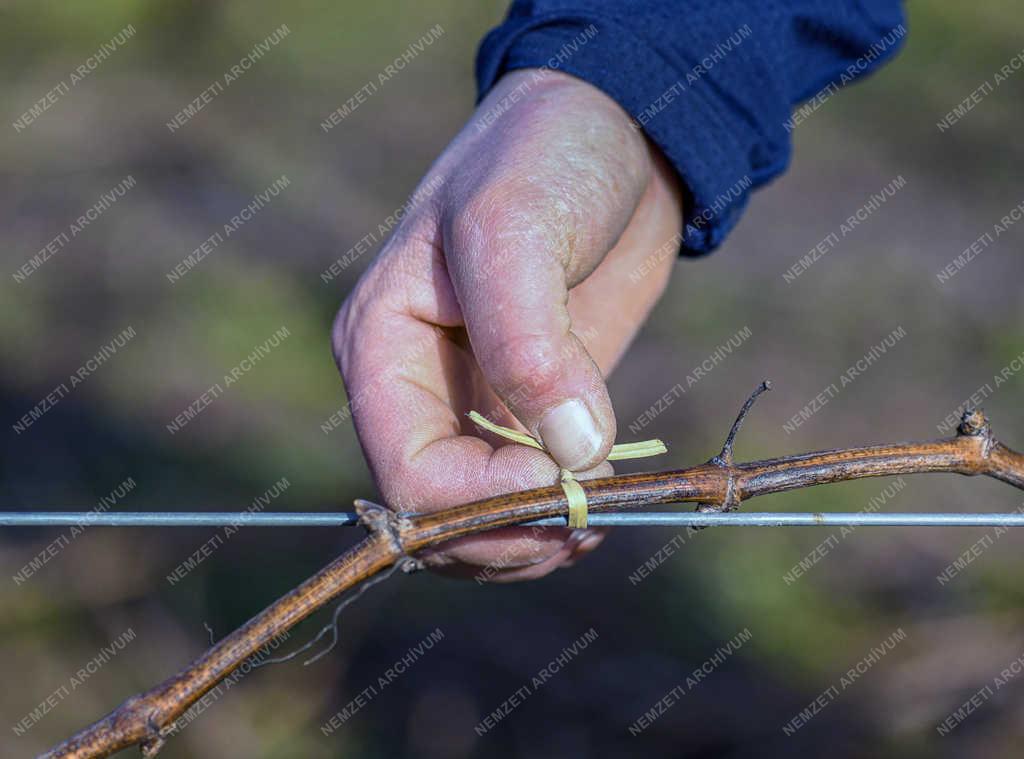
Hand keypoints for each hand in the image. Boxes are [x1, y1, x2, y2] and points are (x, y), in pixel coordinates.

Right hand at [332, 69, 682, 580]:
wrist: (611, 137)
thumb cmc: (544, 157)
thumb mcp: (515, 225)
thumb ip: (529, 340)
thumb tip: (569, 455)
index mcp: (381, 347)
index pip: (407, 473)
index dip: (479, 502)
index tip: (562, 482)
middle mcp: (414, 389)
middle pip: (439, 515)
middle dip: (510, 534)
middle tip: (587, 522)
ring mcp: (469, 406)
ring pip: (480, 521)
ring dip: (537, 537)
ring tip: (601, 511)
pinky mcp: (524, 411)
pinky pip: (524, 497)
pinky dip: (560, 515)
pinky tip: (604, 493)